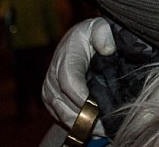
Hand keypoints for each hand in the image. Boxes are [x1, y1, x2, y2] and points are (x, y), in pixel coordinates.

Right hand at [42, 17, 115, 136]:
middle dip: (83, 116)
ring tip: (99, 132)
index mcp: (66, 55)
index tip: (97, 108)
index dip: (81, 97)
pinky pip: (59, 115)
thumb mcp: (100, 26)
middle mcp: (53, 73)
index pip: (69, 80)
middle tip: (102, 128)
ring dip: (79, 124)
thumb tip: (108, 49)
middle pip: (63, 102)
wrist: (79, 38)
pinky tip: (91, 131)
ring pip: (60, 112)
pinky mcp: (51, 98)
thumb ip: (104, 34)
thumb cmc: (93, 34)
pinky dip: (74, 124)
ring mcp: (50, 87)